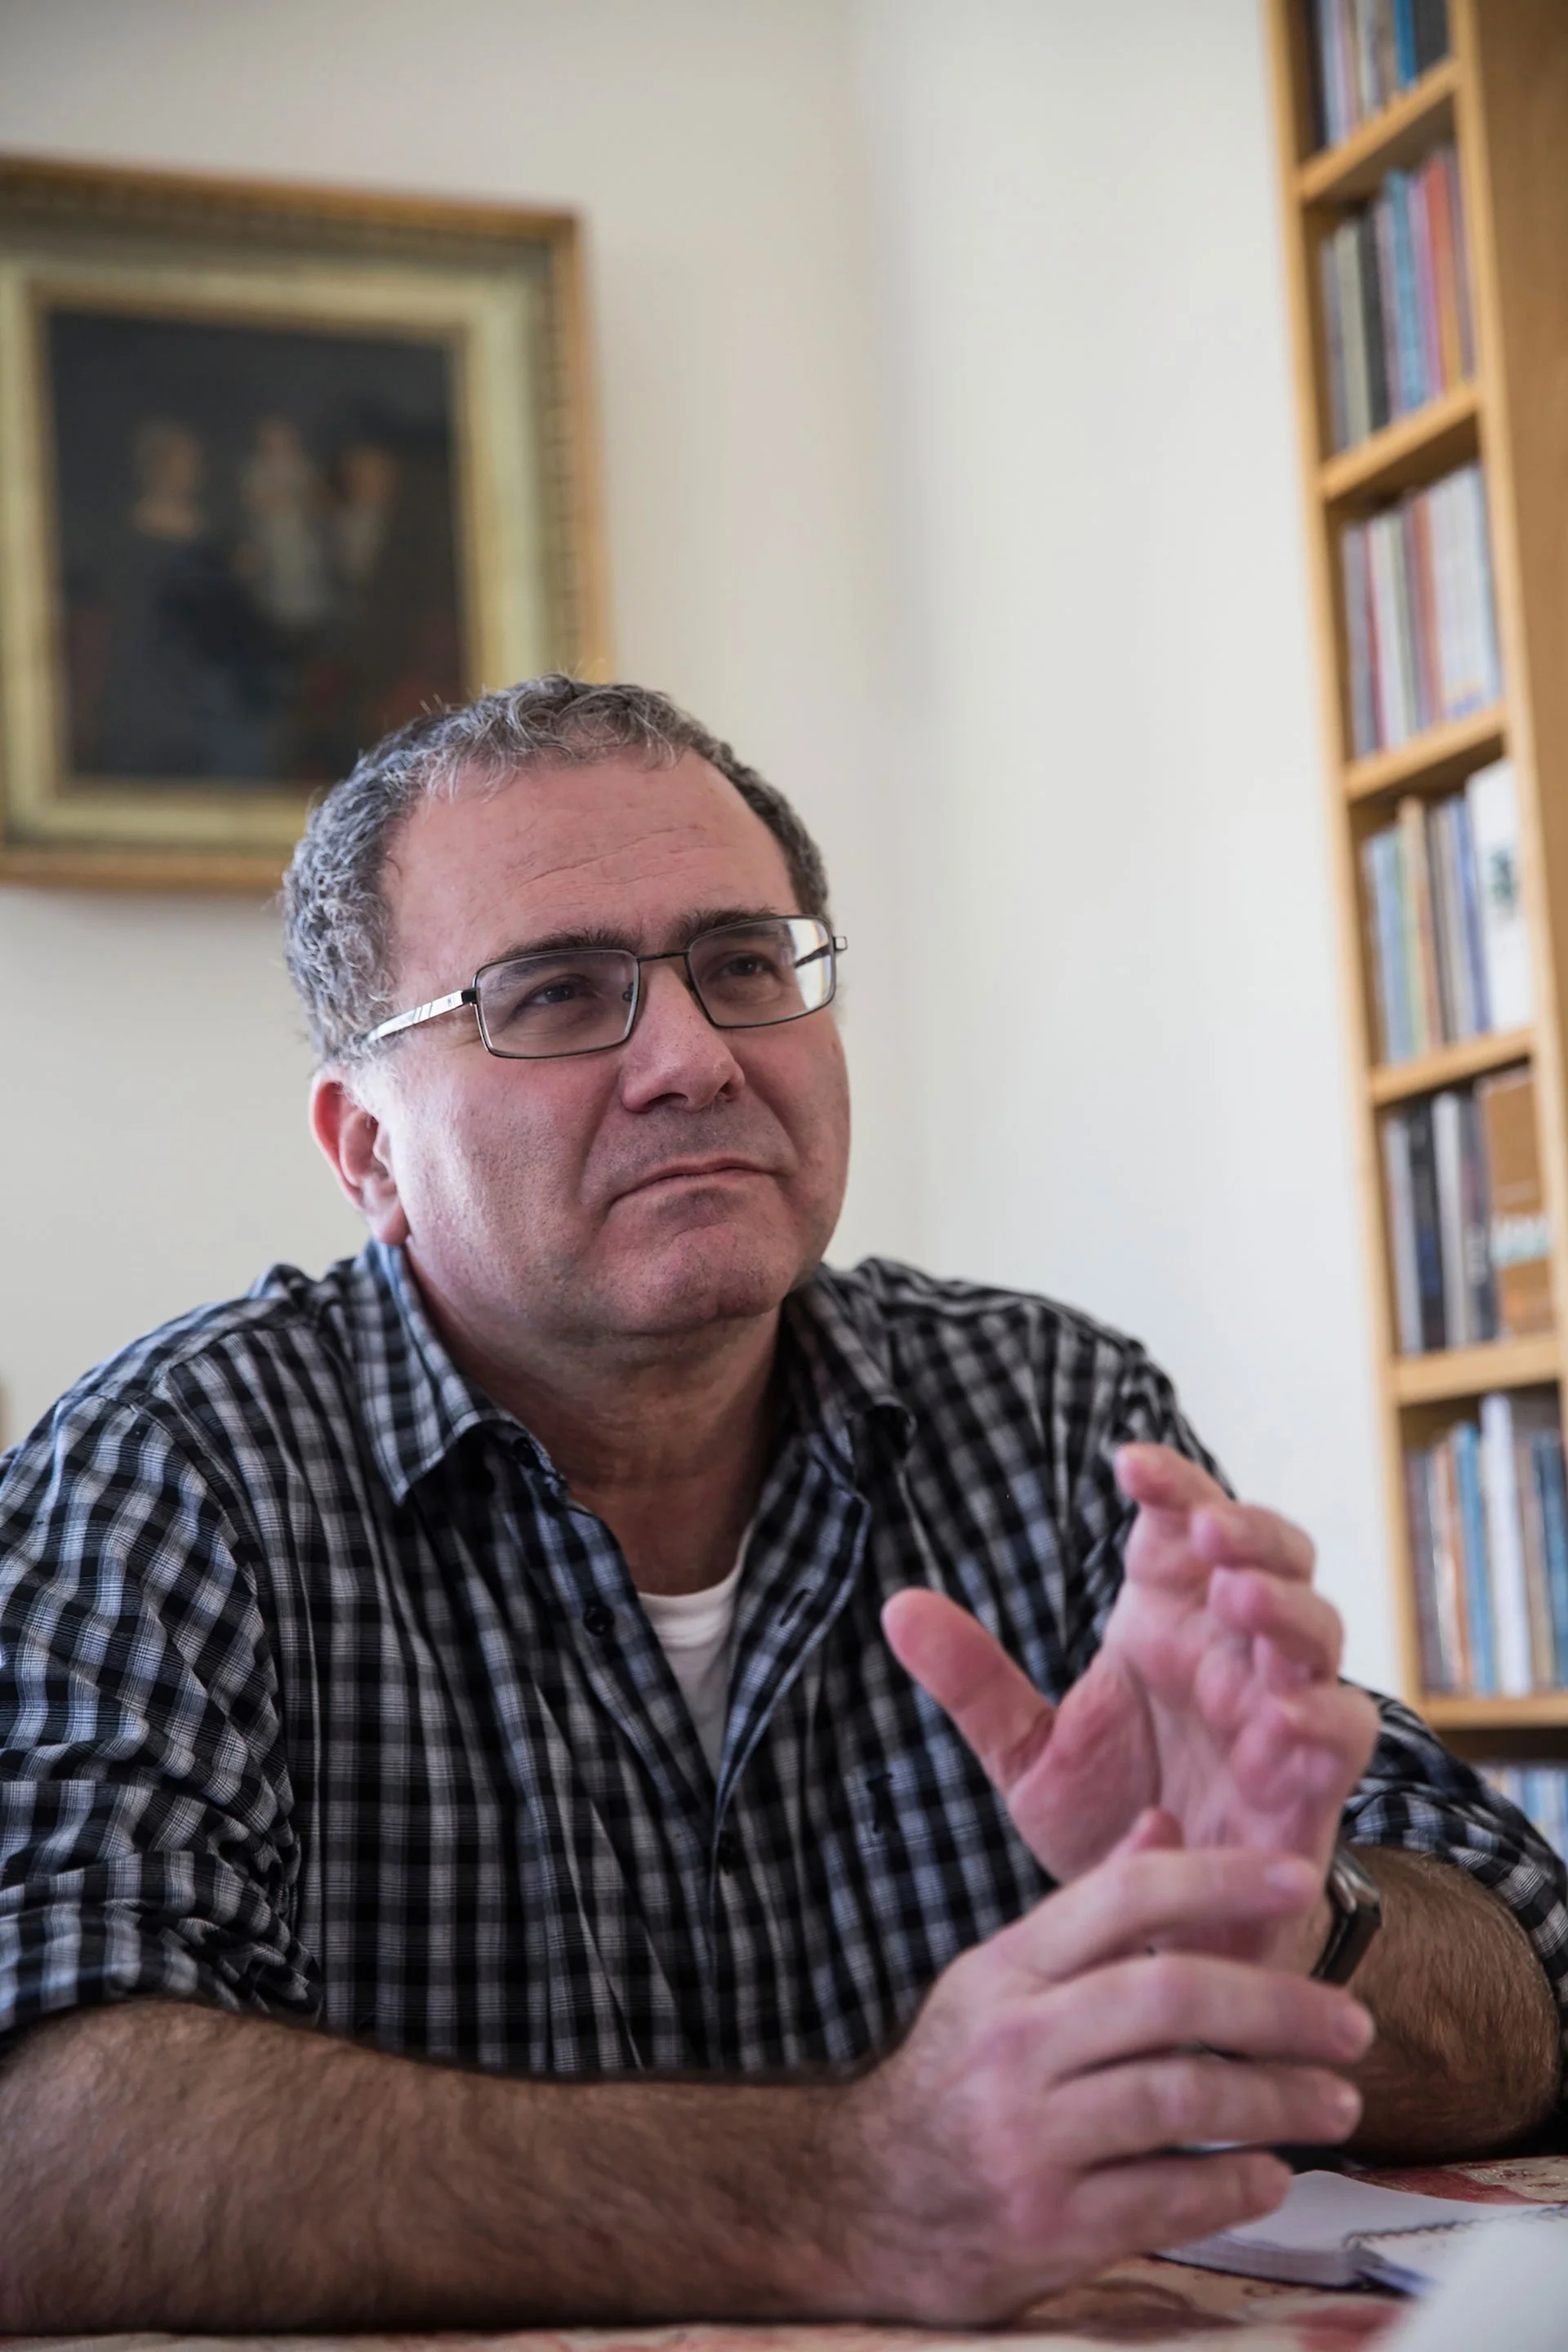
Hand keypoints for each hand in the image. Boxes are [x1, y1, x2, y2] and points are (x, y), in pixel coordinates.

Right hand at [833, 1824, 1371, 2322]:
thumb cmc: (956, 2079)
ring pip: (1180, 2097)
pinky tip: (1272, 2172)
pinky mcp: (1048, 2227)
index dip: (1220, 1880)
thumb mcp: (1003, 1980)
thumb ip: (1089, 1912)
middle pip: (1168, 1997)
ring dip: (1279, 2099)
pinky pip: (1167, 2197)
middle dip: (1279, 2006)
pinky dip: (1235, 2184)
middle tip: (1352, 2022)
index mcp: (1009, 1971)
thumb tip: (1163, 1824)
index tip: (1299, 1881)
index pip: (1125, 1897)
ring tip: (1337, 2102)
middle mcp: (1016, 2045)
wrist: (863, 2203)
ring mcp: (1028, 2138)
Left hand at [882, 1443, 1379, 1960]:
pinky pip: (1340, 1734)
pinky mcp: (1311, 1784)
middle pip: (1272, 1556)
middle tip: (1204, 1527)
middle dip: (1247, 1532)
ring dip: (1286, 1607)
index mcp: (1166, 1621)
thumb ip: (974, 1683)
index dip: (1170, 1485)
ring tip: (1237, 1597)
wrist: (1161, 1931)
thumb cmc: (1111, 1819)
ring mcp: (1278, 1710)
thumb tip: (897, 1606)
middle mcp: (1230, 1652)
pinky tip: (1279, 1713)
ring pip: (1316, 1630)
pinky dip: (1320, 1717)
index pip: (1183, 1525)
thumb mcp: (1027, 1754)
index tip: (1127, 1465)